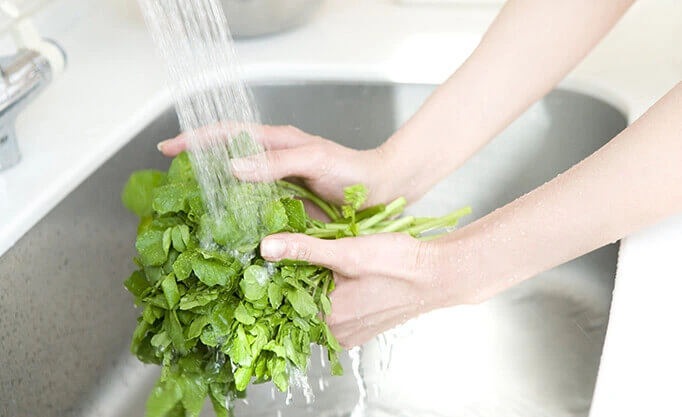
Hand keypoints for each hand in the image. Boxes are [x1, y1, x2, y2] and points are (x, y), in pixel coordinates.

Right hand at [157, 124, 396, 206]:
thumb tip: (233, 167)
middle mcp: (272, 164)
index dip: (196, 139)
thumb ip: (277, 162)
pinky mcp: (286, 210)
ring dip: (217, 201)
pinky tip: (229, 235)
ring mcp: (278, 188)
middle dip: (199, 170)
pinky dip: (239, 222)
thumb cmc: (354, 170)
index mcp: (276, 143)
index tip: (168, 148)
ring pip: (238, 191)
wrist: (382, 191)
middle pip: (226, 162)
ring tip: (193, 215)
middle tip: (174, 187)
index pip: (227, 134)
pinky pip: (255, 214)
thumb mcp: (315, 159)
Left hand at [258, 232, 459, 347]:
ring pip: (320, 308)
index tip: (282, 256)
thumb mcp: (347, 251)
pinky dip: (335, 295)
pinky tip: (345, 276)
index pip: (285, 301)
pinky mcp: (364, 328)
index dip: (280, 276)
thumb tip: (267, 247)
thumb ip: (304, 249)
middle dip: (300, 280)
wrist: (437, 275)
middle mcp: (337, 334)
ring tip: (331, 263)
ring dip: (318, 286)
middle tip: (311, 254)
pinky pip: (338, 313)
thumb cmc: (397, 264)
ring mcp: (352, 334)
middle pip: (301, 305)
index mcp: (327, 320)